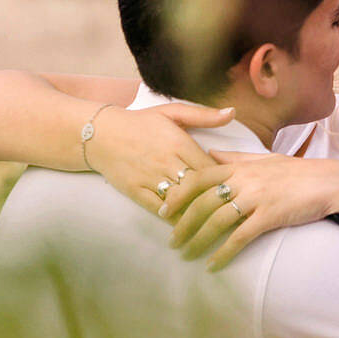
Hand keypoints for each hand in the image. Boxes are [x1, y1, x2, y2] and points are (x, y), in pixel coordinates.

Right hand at [88, 102, 234, 211]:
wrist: (99, 134)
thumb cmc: (139, 122)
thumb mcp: (172, 112)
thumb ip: (203, 115)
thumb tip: (232, 112)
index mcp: (179, 142)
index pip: (211, 167)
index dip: (226, 181)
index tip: (238, 190)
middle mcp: (166, 161)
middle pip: (199, 187)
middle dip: (217, 200)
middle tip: (234, 213)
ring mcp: (150, 178)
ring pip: (181, 200)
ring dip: (198, 212)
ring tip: (216, 223)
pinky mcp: (136, 190)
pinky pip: (159, 209)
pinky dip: (174, 218)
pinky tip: (187, 225)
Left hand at [160, 151, 338, 268]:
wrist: (330, 182)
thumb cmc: (297, 172)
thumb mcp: (264, 158)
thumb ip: (235, 157)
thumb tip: (209, 152)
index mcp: (240, 165)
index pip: (198, 177)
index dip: (177, 194)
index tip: (162, 210)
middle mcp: (244, 179)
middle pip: (202, 202)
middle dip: (182, 223)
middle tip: (171, 240)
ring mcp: (257, 197)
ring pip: (217, 221)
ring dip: (198, 240)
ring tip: (186, 254)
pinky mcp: (269, 216)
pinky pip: (240, 237)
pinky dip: (224, 253)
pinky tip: (213, 266)